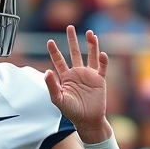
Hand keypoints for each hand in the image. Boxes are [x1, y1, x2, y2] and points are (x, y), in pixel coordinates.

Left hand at [45, 26, 109, 141]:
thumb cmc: (71, 112)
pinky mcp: (100, 80)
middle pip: (75, 52)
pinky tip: (102, 54)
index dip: (54, 51)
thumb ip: (52, 86)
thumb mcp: (58, 99)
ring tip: (90, 33)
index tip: (50, 41)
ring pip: (90, 56)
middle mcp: (77, 73)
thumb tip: (46, 71)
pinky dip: (103, 60)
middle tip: (70, 27)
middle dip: (72, 40)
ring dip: (91, 45)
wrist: (88, 120)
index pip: (59, 60)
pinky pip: (102, 67)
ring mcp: (89, 75)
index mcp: (65, 77)